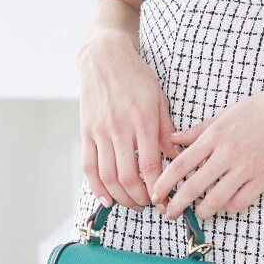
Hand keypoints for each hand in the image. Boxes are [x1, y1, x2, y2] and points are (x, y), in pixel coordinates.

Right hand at [77, 35, 184, 209]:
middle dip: (141, 198)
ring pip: (108, 177)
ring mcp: (100, 132)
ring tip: (132, 204)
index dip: (158, 189)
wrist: (104, 57)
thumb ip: (167, 130)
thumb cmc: (136, 77)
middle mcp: (120, 129)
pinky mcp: (86, 132)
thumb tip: (177, 157)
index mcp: (143, 121)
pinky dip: (96, 187)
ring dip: (121, 197)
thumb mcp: (159, 99)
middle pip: (128, 177)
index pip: (151, 166)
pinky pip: (89, 167)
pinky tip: (106, 199)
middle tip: (149, 205)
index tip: (165, 199)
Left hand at [148, 78, 263, 221]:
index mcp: (215, 135)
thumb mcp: (227, 112)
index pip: (180, 164)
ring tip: (197, 212)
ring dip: (202, 211)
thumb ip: (199, 130)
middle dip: (176, 205)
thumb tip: (174, 140)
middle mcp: (228, 153)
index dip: (164, 183)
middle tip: (168, 213)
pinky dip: (229, 207)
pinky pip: (240, 202)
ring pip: (215, 200)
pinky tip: (225, 204)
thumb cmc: (263, 107)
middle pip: (192, 187)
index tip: (156, 193)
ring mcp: (247, 168)